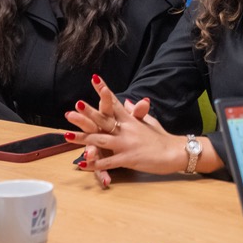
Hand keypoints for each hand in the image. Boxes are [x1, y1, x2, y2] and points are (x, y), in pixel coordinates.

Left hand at [65, 76, 185, 182]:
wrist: (175, 152)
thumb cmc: (161, 137)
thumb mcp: (148, 121)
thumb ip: (135, 112)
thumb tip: (126, 101)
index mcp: (131, 119)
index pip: (115, 102)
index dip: (104, 90)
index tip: (95, 78)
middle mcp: (127, 129)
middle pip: (104, 119)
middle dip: (88, 114)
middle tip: (73, 108)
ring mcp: (127, 144)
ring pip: (101, 140)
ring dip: (83, 139)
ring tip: (67, 136)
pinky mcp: (129, 158)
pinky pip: (109, 162)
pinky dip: (95, 164)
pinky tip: (83, 165)